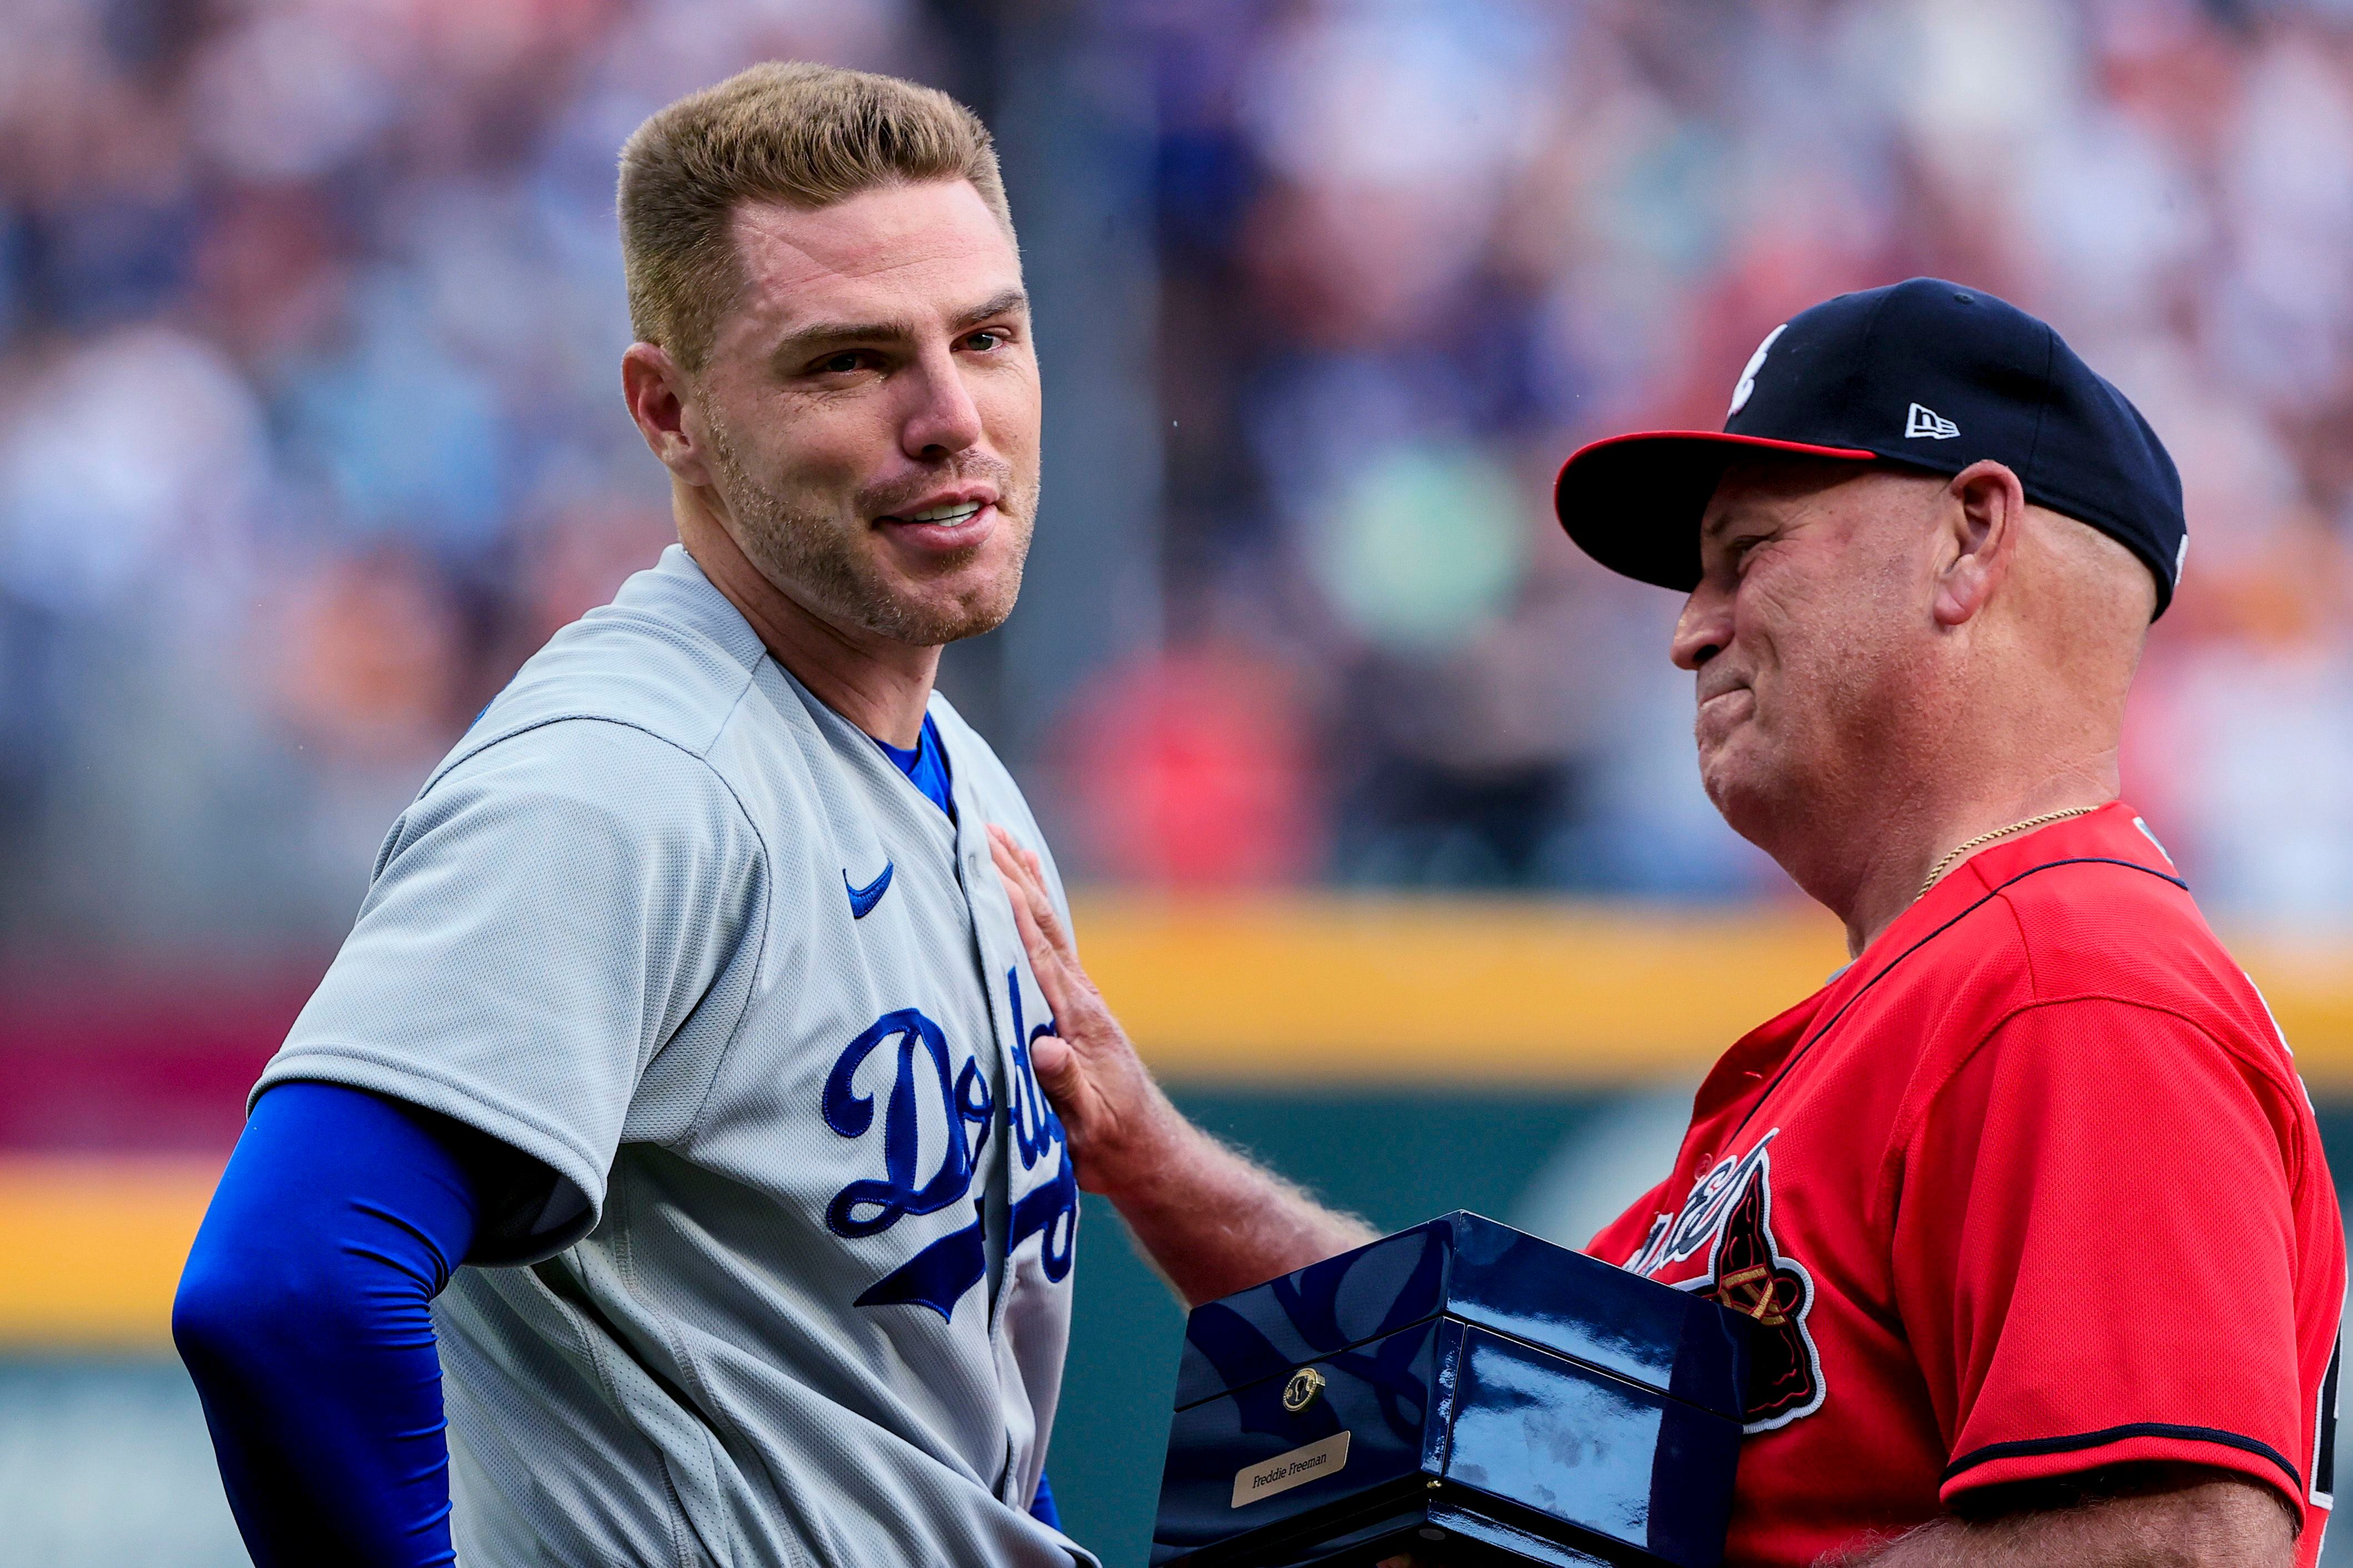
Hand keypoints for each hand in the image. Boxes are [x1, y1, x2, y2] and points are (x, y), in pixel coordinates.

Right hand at [988, 824, 1177, 1197]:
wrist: (1144, 1151)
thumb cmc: (1109, 1142)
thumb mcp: (1085, 1125)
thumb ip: (1064, 1087)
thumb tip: (1045, 1049)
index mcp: (1076, 1019)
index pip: (1037, 950)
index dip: (1011, 904)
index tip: (986, 861)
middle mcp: (1079, 997)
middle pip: (1043, 922)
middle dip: (1013, 874)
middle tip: (982, 826)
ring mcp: (1079, 999)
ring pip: (1048, 926)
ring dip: (1025, 880)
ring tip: (1000, 837)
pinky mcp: (1074, 1009)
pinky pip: (1050, 946)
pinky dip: (1035, 910)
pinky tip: (1025, 891)